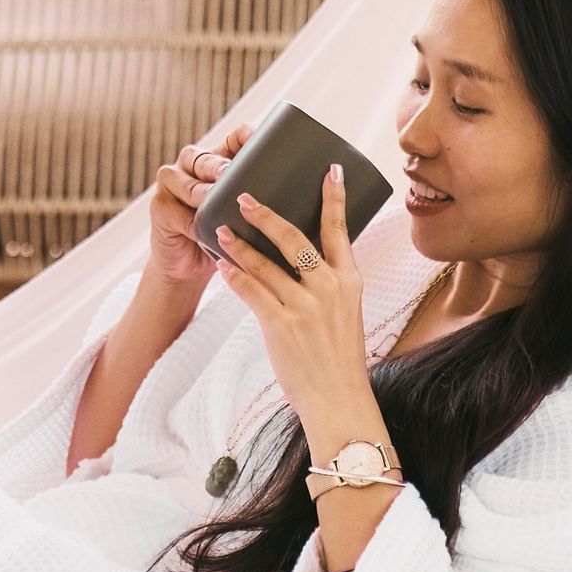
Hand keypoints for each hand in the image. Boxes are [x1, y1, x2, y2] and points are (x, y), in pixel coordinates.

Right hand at [147, 122, 252, 294]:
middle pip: (206, 157)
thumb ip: (268, 205)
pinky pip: (175, 210)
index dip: (246, 136)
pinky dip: (190, 220)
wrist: (191, 268)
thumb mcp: (249, 218)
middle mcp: (193, 166)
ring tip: (214, 197)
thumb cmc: (228, 240)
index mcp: (219, 162)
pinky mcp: (159, 208)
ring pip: (187, 181)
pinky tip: (201, 228)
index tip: (260, 140)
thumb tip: (315, 200)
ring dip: (202, 191)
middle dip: (219, 165)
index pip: (233, 138)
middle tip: (231, 172)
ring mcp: (172, 184)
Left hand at [212, 167, 379, 451]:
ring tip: (221, 229)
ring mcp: (306, 307)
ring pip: (266, 264)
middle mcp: (329, 289)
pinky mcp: (282, 325)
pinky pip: (252, 292)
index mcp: (349, 282)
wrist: (339, 401)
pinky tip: (222, 266)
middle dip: (268, 215)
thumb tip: (306, 261)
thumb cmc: (339, 360)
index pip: (340, 231)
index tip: (330, 170)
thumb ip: (330, 287)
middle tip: (245, 196)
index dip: (334, 198)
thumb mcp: (347, 315)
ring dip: (240, 244)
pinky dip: (235, 276)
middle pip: (296, 239)